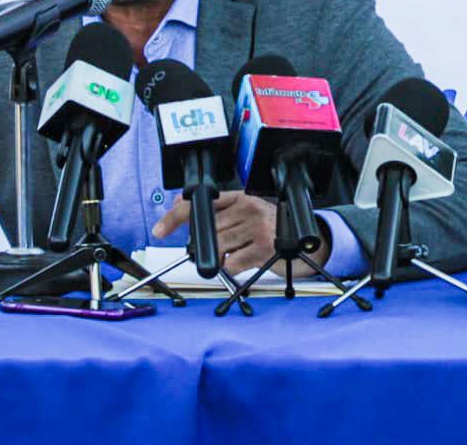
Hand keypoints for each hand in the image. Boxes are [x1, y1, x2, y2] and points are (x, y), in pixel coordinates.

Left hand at [151, 192, 331, 275]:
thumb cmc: (271, 230)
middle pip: (207, 230)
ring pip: (217, 246)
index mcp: (240, 197)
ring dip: (218, 258)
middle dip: (203, 246)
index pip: (200, 204)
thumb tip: (179, 206)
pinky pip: (232, 262)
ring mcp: (257, 227)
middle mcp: (248, 208)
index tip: (159, 230)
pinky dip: (231, 268)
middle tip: (213, 251)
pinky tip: (243, 262)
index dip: (175, 217)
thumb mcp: (244, 214)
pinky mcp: (264, 247)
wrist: (307, 243)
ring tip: (234, 255)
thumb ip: (217, 212)